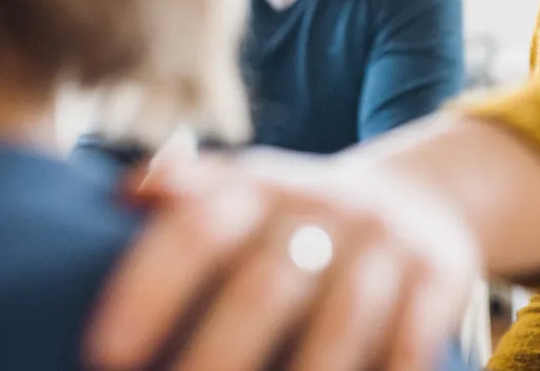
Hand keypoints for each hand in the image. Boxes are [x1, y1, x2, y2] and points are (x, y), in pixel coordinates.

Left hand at [85, 147, 480, 370]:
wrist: (419, 196)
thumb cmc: (299, 217)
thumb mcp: (247, 190)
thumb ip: (187, 195)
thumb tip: (122, 195)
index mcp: (258, 186)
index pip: (197, 228)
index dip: (148, 289)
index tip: (103, 353)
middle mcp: (321, 206)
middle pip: (263, 286)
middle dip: (214, 358)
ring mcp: (382, 241)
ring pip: (339, 321)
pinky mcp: (437, 275)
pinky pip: (410, 341)